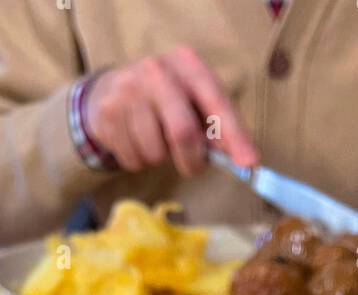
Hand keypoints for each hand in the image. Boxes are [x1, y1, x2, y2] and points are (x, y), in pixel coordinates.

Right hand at [85, 46, 258, 177]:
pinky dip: (140, 161)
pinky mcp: (109, 114)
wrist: (111, 91)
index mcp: (187, 64)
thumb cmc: (166, 100)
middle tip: (193, 166)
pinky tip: (136, 141)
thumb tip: (243, 159)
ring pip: (155, 152)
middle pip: (182, 132)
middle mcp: (157, 71)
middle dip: (192, 160)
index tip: (249, 163)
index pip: (216, 101)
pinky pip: (134, 159)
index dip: (234, 135)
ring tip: (156, 141)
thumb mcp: (194, 101)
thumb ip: (218, 126)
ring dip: (161, 159)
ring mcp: (129, 91)